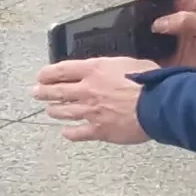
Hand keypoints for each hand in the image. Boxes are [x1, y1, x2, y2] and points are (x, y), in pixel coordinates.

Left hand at [31, 58, 152, 144]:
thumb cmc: (151, 82)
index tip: (40, 76)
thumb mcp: (131, 63)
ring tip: (49, 110)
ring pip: (64, 112)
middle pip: (57, 91)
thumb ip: (114, 67)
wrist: (159, 105)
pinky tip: (66, 133)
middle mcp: (88, 90)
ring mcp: (91, 112)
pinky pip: (79, 133)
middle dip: (43, 92)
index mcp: (95, 70)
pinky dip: (70, 133)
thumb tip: (112, 69)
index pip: (62, 70)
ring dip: (54, 111)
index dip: (47, 73)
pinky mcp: (99, 130)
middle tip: (36, 92)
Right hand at [139, 0, 195, 66]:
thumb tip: (158, 23)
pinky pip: (143, 50)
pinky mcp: (160, 56)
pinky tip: (134, 51)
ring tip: (130, 33)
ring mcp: (165, 36)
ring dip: (134, 27)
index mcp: (188, 2)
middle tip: (133, 13)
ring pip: (143, 25)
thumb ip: (187, 21)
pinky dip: (136, 50)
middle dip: (139, 4)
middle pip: (150, 2)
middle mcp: (173, 16)